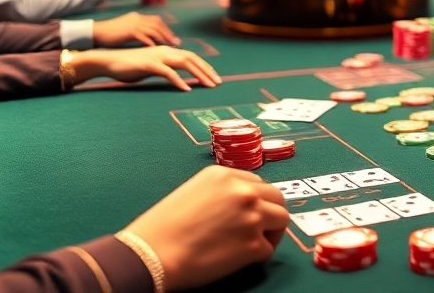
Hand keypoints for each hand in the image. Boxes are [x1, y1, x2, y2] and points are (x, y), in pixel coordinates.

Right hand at [72, 46, 219, 91]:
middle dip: (207, 70)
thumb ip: (165, 69)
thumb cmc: (129, 66)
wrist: (108, 61)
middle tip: (218, 83)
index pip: (191, 56)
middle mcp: (165, 50)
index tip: (214, 77)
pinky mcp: (149, 65)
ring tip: (209, 86)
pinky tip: (187, 89)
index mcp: (166, 50)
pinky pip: (168, 72)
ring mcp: (157, 56)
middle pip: (192, 58)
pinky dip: (179, 80)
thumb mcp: (151, 67)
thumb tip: (177, 78)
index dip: (204, 66)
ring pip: (185, 63)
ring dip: (199, 75)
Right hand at [94, 12, 179, 47]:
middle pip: (158, 24)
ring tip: (170, 47)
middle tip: (176, 43)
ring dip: (163, 38)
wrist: (96, 33)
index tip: (173, 38)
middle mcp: (137, 19)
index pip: (157, 21)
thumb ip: (139, 32)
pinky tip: (156, 48)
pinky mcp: (128, 32)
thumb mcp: (127, 30)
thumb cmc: (111, 34)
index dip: (166, 29)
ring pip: (153, 30)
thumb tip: (150, 41)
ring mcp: (133, 24)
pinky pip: (143, 36)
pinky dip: (150, 42)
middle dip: (168, 33)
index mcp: (137, 17)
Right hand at [122, 166, 288, 290]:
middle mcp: (243, 190)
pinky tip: (241, 259)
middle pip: (277, 197)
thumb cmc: (162, 227)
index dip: (257, 199)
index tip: (250, 212)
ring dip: (272, 232)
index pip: (257, 183)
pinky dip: (259, 256)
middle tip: (261, 228)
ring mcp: (252, 216)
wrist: (151, 254)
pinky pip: (269, 249)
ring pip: (282, 220)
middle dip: (271, 212)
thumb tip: (238, 206)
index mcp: (224, 174)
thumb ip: (221, 193)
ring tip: (254, 243)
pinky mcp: (254, 244)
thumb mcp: (193, 192)